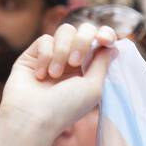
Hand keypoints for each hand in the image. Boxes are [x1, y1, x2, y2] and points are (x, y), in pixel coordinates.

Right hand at [0, 21, 117, 138]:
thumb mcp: (93, 87)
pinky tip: (40, 75)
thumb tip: (113, 45)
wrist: (33, 115)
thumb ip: (103, 63)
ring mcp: (53, 56)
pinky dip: (45, 56)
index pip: (100, 43)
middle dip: (82, 42)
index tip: (105, 40)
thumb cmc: (65, 107)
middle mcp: (71, 62)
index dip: (106, 35)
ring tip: (54, 74)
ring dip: (62, 51)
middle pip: (84, 30)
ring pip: (65, 31)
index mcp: (88, 71)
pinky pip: (45, 39)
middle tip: (75, 62)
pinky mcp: (34, 54)